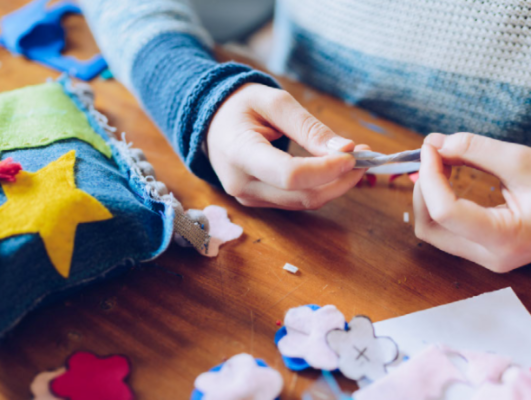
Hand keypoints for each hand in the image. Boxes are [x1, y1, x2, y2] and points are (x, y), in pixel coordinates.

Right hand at [207, 83, 367, 209]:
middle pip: (302, 195)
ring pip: (304, 202)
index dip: (326, 169)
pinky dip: (321, 186)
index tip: (354, 154)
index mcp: (239, 153)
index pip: (289, 175)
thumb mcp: (275, 103)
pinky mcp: (259, 201)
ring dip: (335, 185)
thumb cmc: (241, 106)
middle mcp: (241, 184)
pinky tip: (333, 169)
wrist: (213, 123)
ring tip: (354, 158)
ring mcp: (249, 197)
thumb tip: (345, 150)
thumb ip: (309, 127)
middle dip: (340, 179)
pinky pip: (297, 200)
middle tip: (365, 155)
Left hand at [414, 132, 530, 272]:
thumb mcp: (524, 163)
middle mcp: (490, 257)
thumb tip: (436, 143)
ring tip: (441, 164)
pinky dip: (438, 201)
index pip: (445, 212)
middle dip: (424, 188)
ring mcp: (484, 258)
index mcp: (505, 239)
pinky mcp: (481, 250)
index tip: (430, 147)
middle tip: (434, 155)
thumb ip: (477, 151)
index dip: (430, 175)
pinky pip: (444, 229)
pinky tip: (447, 178)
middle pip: (429, 227)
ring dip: (428, 195)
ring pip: (431, 230)